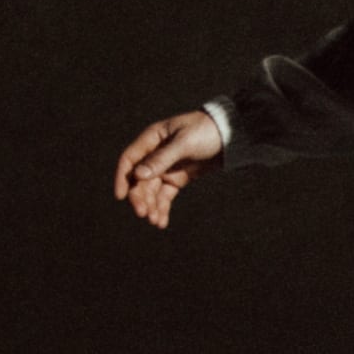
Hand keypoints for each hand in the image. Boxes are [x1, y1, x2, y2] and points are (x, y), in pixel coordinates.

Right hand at [113, 110, 222, 228]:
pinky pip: (165, 195)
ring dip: (151, 206)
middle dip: (140, 197)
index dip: (123, 177)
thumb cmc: (206, 131)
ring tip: (156, 222)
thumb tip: (138, 175)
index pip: (130, 159)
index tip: (121, 196)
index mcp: (152, 138)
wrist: (232, 135)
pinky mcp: (178, 179)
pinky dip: (162, 208)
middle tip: (143, 214)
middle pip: (139, 179)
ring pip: (152, 190)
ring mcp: (166, 168)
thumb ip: (162, 159)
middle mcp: (155, 154)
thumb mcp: (185, 143)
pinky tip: (162, 222)